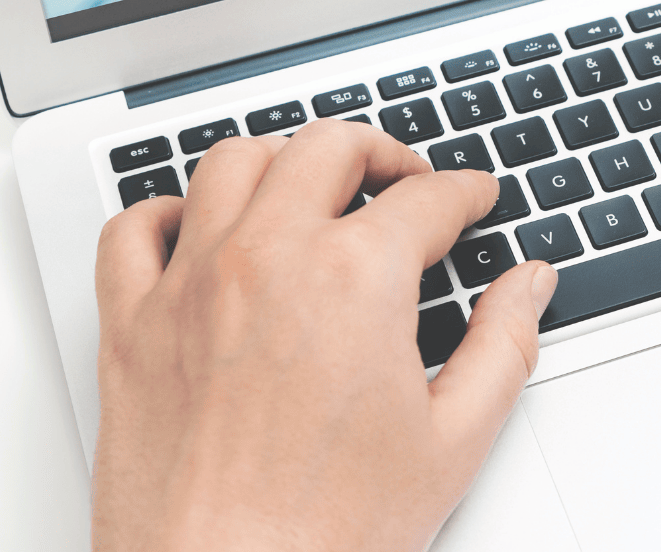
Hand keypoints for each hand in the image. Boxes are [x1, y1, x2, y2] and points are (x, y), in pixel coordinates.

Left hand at [91, 119, 557, 551]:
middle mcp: (269, 257)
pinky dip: (164, 211)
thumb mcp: (454, 441)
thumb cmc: (327, 536)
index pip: (427, 197)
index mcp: (357, 277)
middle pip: (327, 147)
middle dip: (380, 151)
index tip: (472, 198)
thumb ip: (504, 344)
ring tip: (308, 183)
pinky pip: (131, 230)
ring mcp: (191, 285)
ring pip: (232, 162)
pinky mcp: (131, 326)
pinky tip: (196, 226)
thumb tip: (529, 287)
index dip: (465, 192)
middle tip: (404, 178)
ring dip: (281, 159)